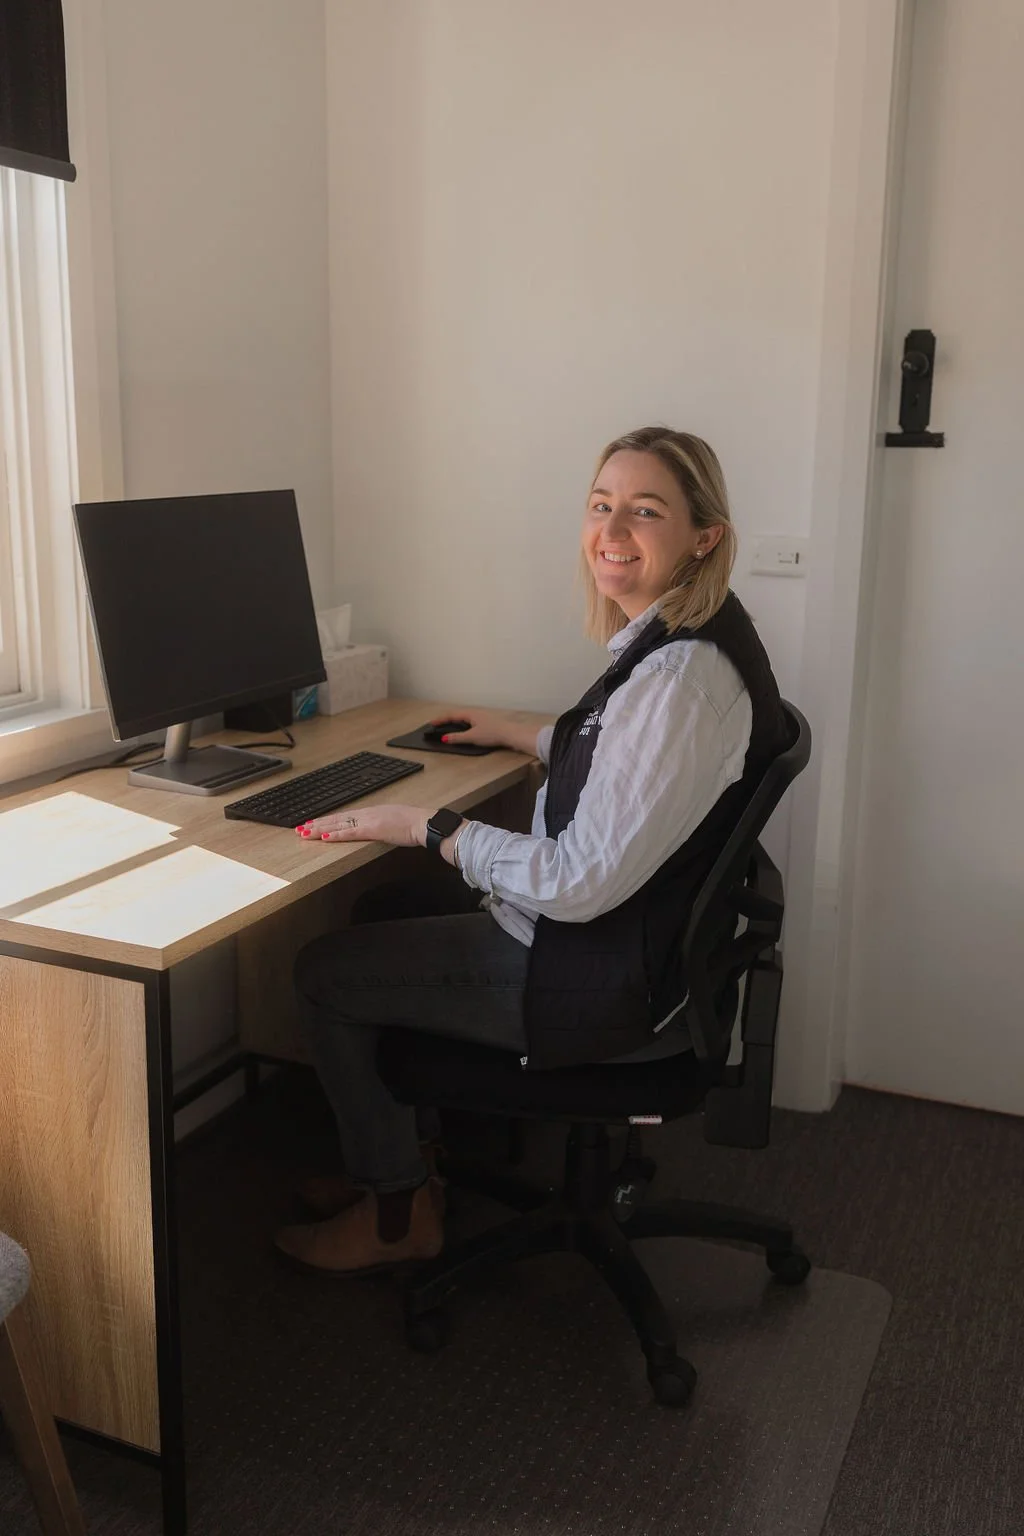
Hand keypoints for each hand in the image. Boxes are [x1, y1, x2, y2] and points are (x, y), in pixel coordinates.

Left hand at [296, 803, 428, 846]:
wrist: (423, 823)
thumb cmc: (415, 824)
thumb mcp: (396, 822)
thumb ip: (385, 824)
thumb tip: (382, 828)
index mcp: (372, 812)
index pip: (345, 816)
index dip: (328, 819)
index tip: (315, 822)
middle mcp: (366, 813)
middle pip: (337, 818)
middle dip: (317, 823)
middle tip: (301, 827)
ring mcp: (368, 820)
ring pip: (338, 824)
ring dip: (319, 828)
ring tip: (304, 832)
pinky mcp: (371, 829)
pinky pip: (349, 832)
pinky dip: (335, 834)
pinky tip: (323, 837)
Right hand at [428, 706, 509, 748]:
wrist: (510, 734)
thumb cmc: (492, 734)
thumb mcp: (472, 737)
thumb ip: (457, 738)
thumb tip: (445, 738)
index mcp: (470, 713)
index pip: (451, 715)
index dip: (440, 719)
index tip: (431, 723)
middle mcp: (475, 712)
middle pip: (457, 714)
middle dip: (446, 719)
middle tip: (437, 724)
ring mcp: (481, 716)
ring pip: (464, 717)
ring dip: (454, 721)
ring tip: (447, 726)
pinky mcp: (486, 722)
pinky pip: (470, 721)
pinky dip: (462, 724)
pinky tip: (463, 729)